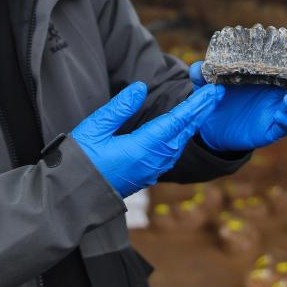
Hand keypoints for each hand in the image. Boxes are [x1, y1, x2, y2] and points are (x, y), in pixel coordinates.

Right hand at [73, 81, 225, 197]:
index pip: (177, 122)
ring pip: (178, 145)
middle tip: (216, 94)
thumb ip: (120, 107)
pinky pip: (170, 154)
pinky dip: (180, 137)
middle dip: (201, 112)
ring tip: (202, 107)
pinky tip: (180, 130)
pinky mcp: (144, 176)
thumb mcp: (95, 128)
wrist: (70, 198)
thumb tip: (141, 88)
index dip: (196, 105)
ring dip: (191, 125)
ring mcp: (150, 171)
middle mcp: (152, 161)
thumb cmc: (79, 162)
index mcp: (142, 148)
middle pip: (183, 132)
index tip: (213, 91)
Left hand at [189, 53, 286, 150]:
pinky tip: (283, 116)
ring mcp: (278, 109)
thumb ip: (203, 75)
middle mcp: (280, 90)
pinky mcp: (272, 128)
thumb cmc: (217, 95)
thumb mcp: (207, 83)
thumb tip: (198, 67)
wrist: (212, 125)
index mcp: (272, 73)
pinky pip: (286, 126)